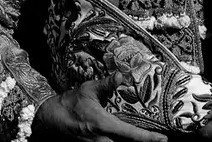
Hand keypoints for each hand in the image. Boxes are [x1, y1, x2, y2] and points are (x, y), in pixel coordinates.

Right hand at [32, 72, 167, 141]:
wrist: (49, 117)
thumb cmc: (70, 102)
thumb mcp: (88, 90)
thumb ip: (106, 84)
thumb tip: (121, 75)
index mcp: (102, 125)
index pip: (130, 134)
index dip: (148, 138)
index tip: (162, 139)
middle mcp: (100, 139)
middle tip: (158, 139)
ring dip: (130, 141)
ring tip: (146, 137)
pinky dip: (120, 140)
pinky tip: (125, 137)